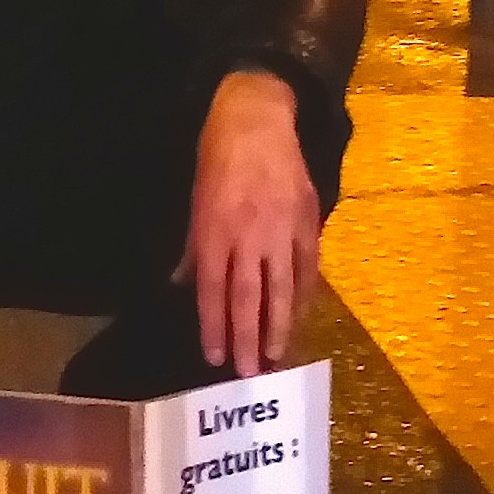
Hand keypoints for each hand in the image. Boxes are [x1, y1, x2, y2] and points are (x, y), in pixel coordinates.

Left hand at [178, 70, 320, 374]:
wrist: (258, 121)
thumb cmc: (218, 160)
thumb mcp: (195, 203)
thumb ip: (194, 249)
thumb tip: (184, 287)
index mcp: (216, 231)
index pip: (213, 291)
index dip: (213, 327)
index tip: (215, 357)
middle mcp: (249, 236)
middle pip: (248, 297)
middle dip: (249, 338)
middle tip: (251, 373)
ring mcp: (282, 230)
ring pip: (282, 288)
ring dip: (280, 326)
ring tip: (279, 357)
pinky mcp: (308, 222)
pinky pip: (307, 268)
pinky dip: (304, 296)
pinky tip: (301, 317)